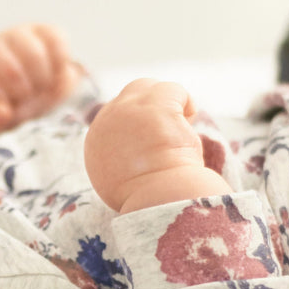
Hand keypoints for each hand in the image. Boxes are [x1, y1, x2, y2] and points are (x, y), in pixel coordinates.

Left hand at [0, 24, 79, 134]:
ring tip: (42, 87)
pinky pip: (55, 40)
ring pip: (33, 53)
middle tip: (27, 98)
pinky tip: (56, 73)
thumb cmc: (3, 104)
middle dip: (23, 92)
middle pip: (10, 69)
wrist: (28, 90)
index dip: (1, 100)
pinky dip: (60, 62)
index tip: (9, 109)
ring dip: (42, 78)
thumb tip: (3, 111)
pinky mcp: (44, 32)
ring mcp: (19, 37)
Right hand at [84, 78, 230, 212]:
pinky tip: (190, 123)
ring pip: (151, 88)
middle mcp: (107, 120)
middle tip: (170, 131)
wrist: (158, 200)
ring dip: (169, 104)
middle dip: (152, 105)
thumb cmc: (148, 199)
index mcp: (97, 141)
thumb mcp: (118, 180)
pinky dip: (187, 105)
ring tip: (179, 130)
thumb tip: (136, 151)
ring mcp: (129, 109)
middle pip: (130, 94)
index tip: (156, 143)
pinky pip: (174, 90)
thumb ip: (119, 159)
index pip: (117, 116)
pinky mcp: (154, 104)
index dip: (141, 124)